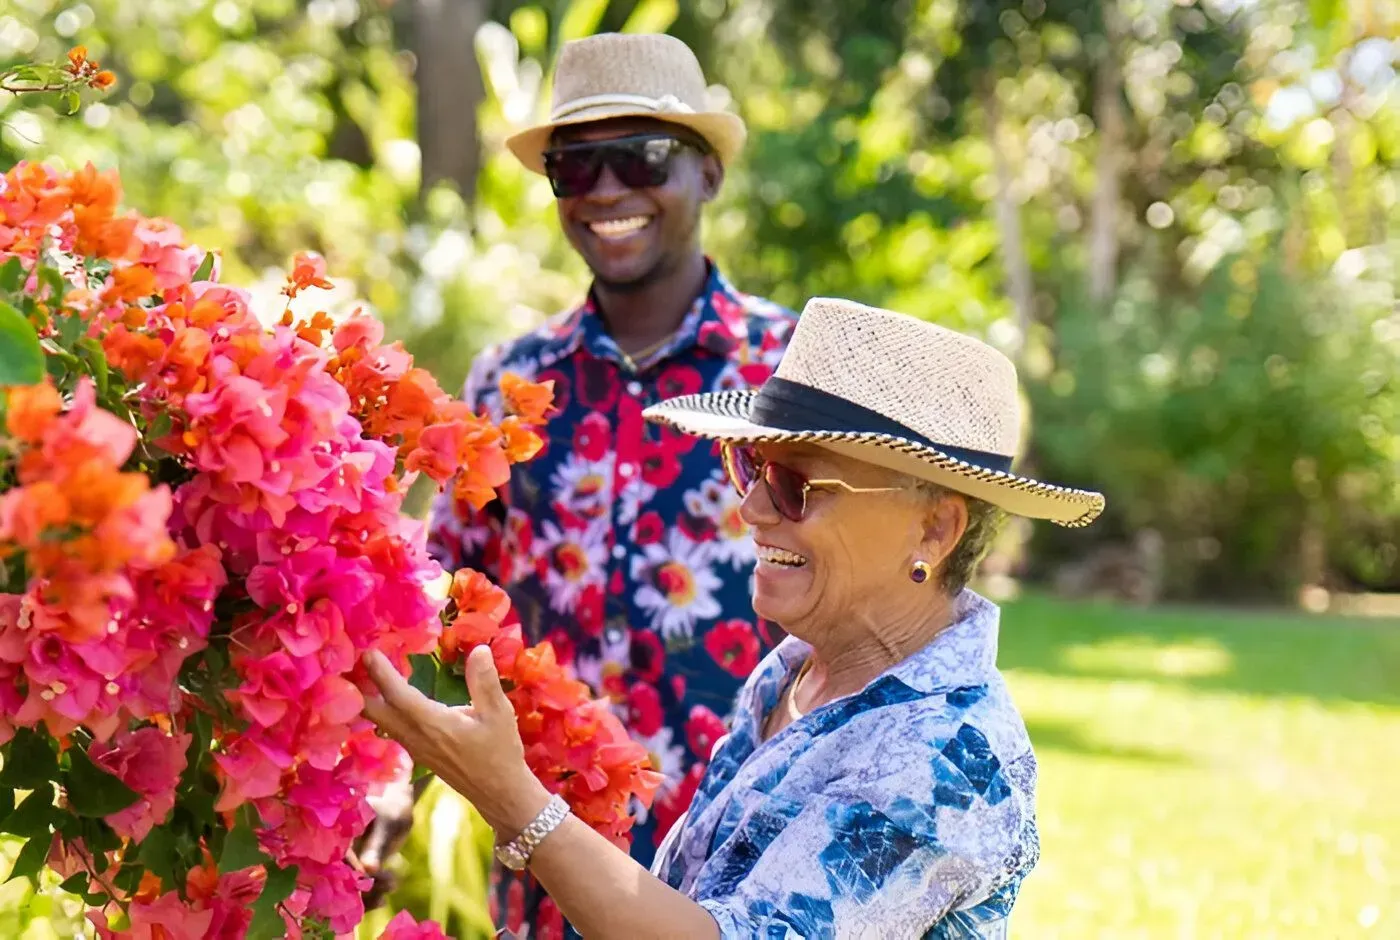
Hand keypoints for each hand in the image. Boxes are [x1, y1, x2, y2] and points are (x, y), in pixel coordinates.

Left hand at [361, 645, 550, 836]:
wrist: (498, 793)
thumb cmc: (501, 753)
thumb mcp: (500, 714)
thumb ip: (485, 682)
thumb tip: (478, 650)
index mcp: (434, 725)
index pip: (398, 696)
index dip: (381, 674)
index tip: (368, 652)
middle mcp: (417, 737)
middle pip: (375, 713)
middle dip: (359, 687)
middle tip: (350, 661)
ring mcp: (414, 747)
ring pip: (381, 721)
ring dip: (368, 698)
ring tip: (362, 672)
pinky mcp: (418, 751)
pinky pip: (391, 727)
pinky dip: (382, 709)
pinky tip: (386, 696)